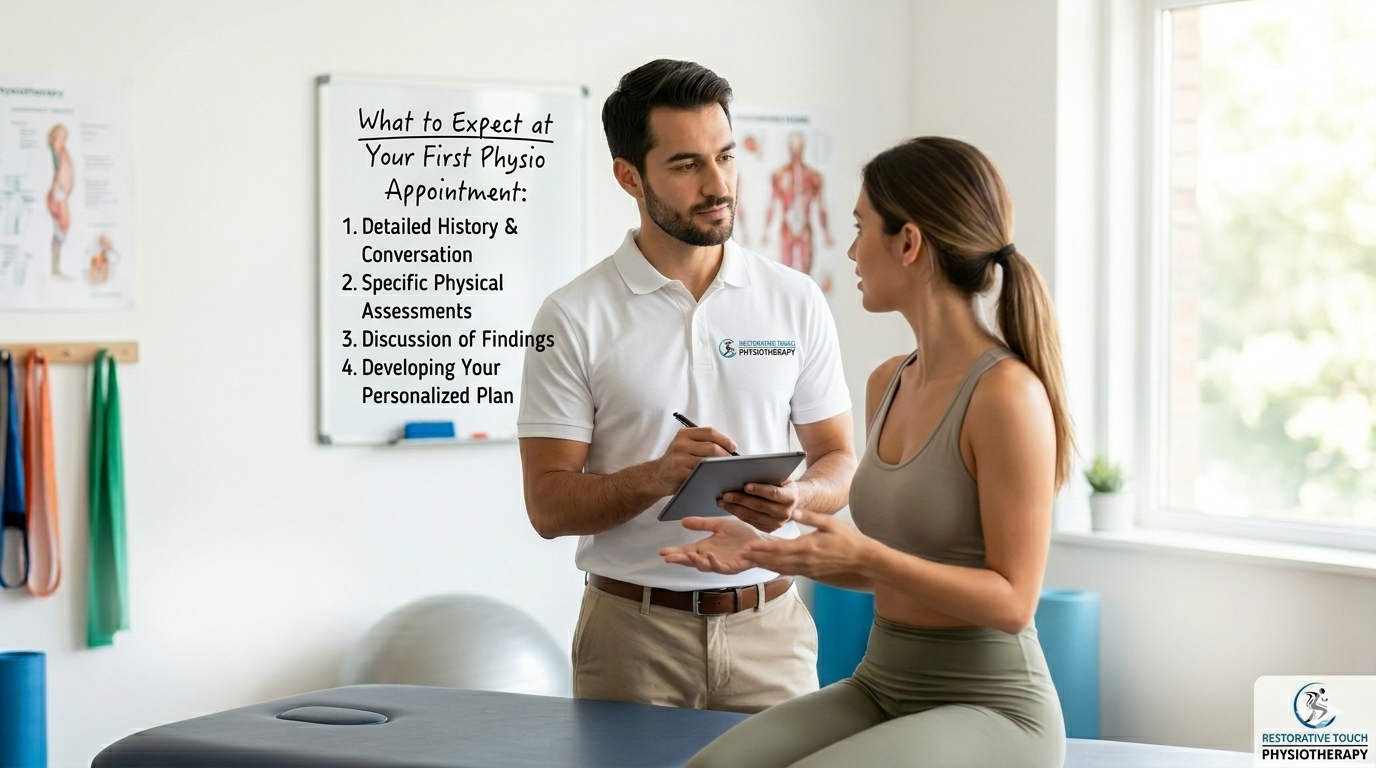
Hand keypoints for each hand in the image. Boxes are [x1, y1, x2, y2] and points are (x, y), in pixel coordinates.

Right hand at [651, 427, 737, 496]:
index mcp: (684, 434)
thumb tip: (728, 446)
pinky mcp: (680, 474)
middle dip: (725, 455)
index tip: (733, 447)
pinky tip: (714, 477)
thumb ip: (702, 442)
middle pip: (712, 447)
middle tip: (730, 461)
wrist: (656, 477)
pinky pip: (702, 474)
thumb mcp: (684, 445)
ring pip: (708, 462)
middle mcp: (681, 444)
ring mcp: (680, 459)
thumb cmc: (675, 460)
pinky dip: (711, 475)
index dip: (725, 439)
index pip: (710, 432)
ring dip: (719, 466)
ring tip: (724, 469)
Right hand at [660, 517, 767, 574]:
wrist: (760, 541)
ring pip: (704, 566)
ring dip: (695, 561)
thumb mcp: (719, 525)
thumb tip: (683, 521)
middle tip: (668, 557)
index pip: (687, 551)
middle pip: (691, 560)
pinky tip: (708, 555)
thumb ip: (702, 524)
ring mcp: (720, 564)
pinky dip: (713, 562)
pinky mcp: (731, 567)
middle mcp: (710, 557)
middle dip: (680, 559)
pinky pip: (720, 567)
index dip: (675, 552)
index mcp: (706, 547)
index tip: (662, 552)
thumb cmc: (741, 534)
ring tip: (687, 555)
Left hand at [719, 479, 800, 532]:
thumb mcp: (781, 475)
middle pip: (759, 506)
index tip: (745, 486)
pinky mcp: (768, 529)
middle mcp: (785, 513)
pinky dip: (737, 514)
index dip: (759, 490)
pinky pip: (749, 521)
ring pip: (752, 516)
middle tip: (726, 494)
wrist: (790, 501)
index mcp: (790, 497)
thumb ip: (771, 472)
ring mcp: (776, 523)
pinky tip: (728, 507)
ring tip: (722, 501)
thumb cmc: (782, 484)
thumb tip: (751, 467)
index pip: (773, 493)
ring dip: (735, 508)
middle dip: (741, 500)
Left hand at [740, 510, 873, 579]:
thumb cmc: (847, 538)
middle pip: (775, 561)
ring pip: (780, 568)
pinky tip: (768, 567)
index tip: (748, 546)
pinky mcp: (811, 573)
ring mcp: (808, 569)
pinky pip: (789, 572)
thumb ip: (810, 517)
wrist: (862, 558)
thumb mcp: (830, 522)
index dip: (762, 548)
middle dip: (757, 558)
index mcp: (808, 546)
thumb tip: (792, 510)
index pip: (779, 548)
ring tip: (748, 562)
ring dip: (763, 565)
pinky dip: (776, 569)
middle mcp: (805, 561)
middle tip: (740, 556)